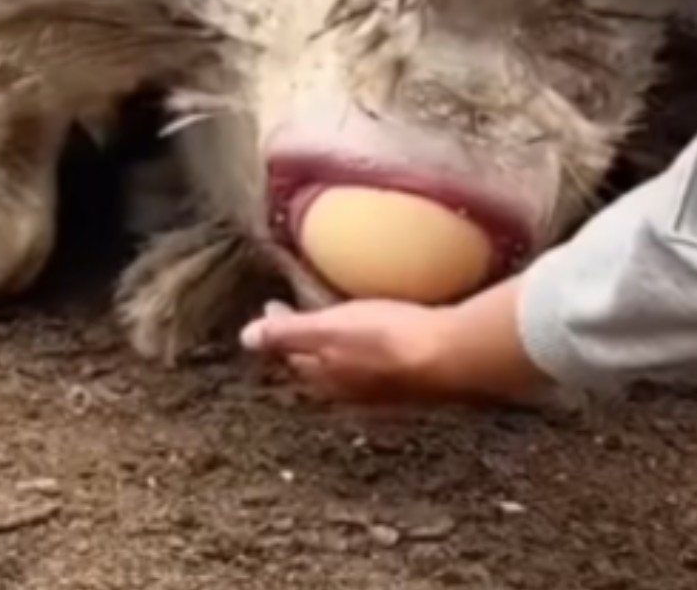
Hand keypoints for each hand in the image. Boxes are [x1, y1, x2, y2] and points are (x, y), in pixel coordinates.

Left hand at [240, 276, 553, 406]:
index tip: (273, 305)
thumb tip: (245, 339)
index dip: (279, 329)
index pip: (289, 353)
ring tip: (330, 329)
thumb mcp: (327, 329)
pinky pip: (372, 371)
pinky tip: (373, 344)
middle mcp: (347, 391)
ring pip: (343, 371)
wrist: (451, 356)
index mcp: (323, 376)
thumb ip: (287, 333)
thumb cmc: (386, 338)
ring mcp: (379, 390)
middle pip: (314, 367)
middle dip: (301, 345)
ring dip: (331, 352)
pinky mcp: (408, 384)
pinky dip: (361, 356)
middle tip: (295, 319)